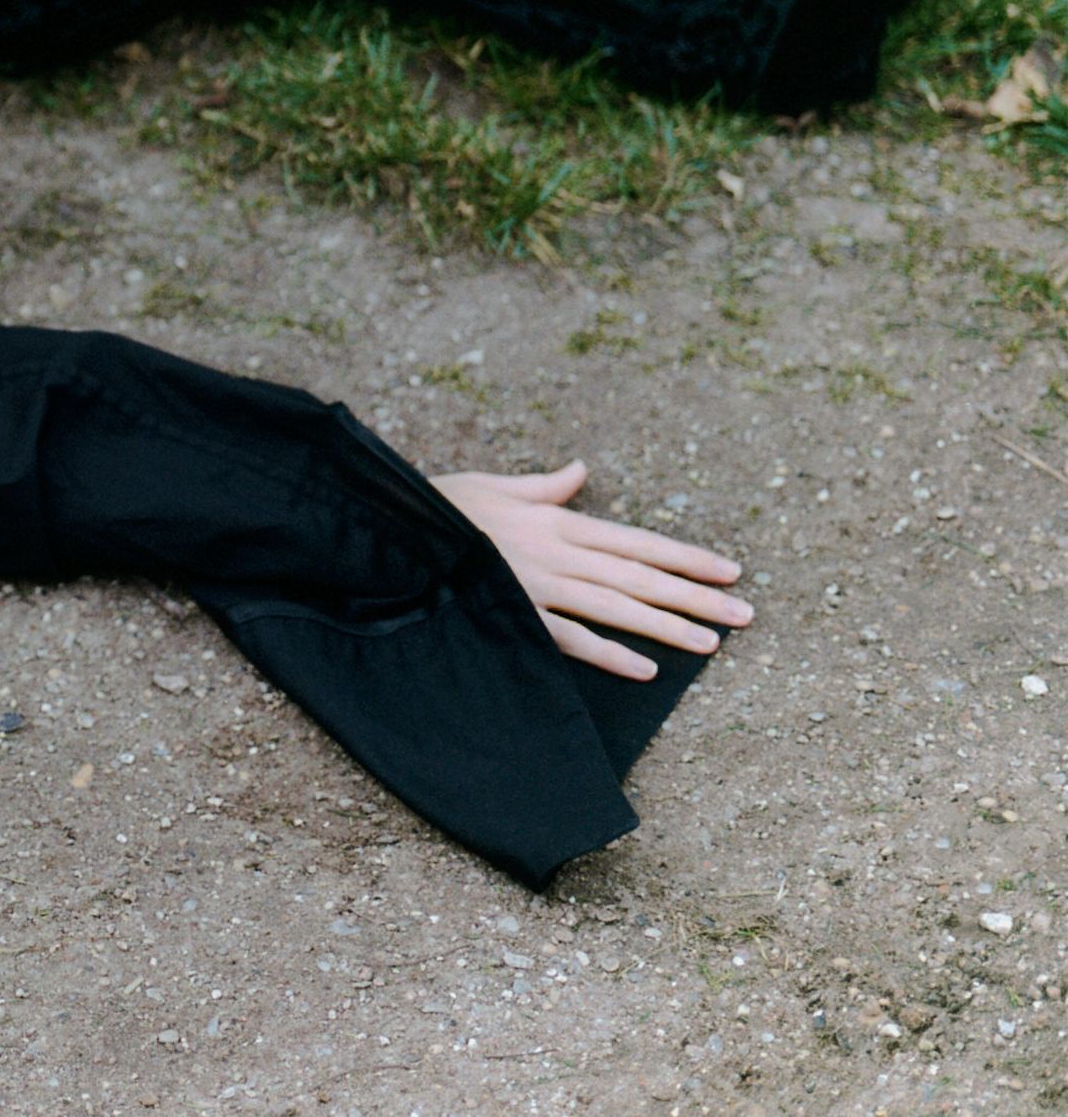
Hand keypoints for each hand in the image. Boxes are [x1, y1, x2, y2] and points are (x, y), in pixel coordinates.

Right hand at [430, 460, 752, 680]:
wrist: (395, 533)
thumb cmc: (440, 507)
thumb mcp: (493, 485)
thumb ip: (543, 485)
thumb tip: (579, 470)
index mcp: (557, 521)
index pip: (637, 541)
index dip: (686, 556)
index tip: (729, 570)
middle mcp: (558, 553)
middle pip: (640, 577)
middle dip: (695, 596)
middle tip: (745, 614)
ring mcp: (540, 586)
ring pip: (617, 607)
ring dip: (667, 626)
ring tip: (711, 642)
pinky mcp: (517, 615)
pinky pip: (572, 640)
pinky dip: (610, 654)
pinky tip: (646, 671)